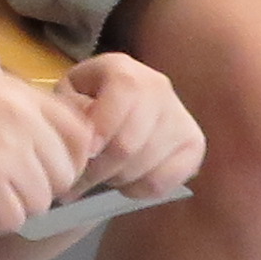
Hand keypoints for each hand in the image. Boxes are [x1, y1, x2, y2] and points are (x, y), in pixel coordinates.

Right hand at [0, 51, 103, 228]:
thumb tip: (44, 143)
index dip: (67, 158)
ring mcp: (6, 152)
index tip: (43, 170)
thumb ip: (14, 108)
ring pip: (41, 201)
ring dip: (15, 206)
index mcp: (20, 93)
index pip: (80, 134)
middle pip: (65, 173)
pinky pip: (13, 219)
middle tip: (6, 187)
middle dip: (41, 187)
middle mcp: (22, 119)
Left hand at [58, 54, 206, 203]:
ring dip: (115, 180)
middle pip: (129, 143)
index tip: (87, 152)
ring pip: (143, 167)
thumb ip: (69, 113)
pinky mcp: (194, 145)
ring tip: (103, 173)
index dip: (103, 126)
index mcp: (123, 70)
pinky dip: (137, 189)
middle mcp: (159, 88)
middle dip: (98, 169)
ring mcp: (180, 117)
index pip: (125, 93)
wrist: (118, 106)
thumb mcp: (67, 97)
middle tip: (79, 180)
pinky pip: (161, 182)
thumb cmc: (85, 102)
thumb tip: (85, 143)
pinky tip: (126, 178)